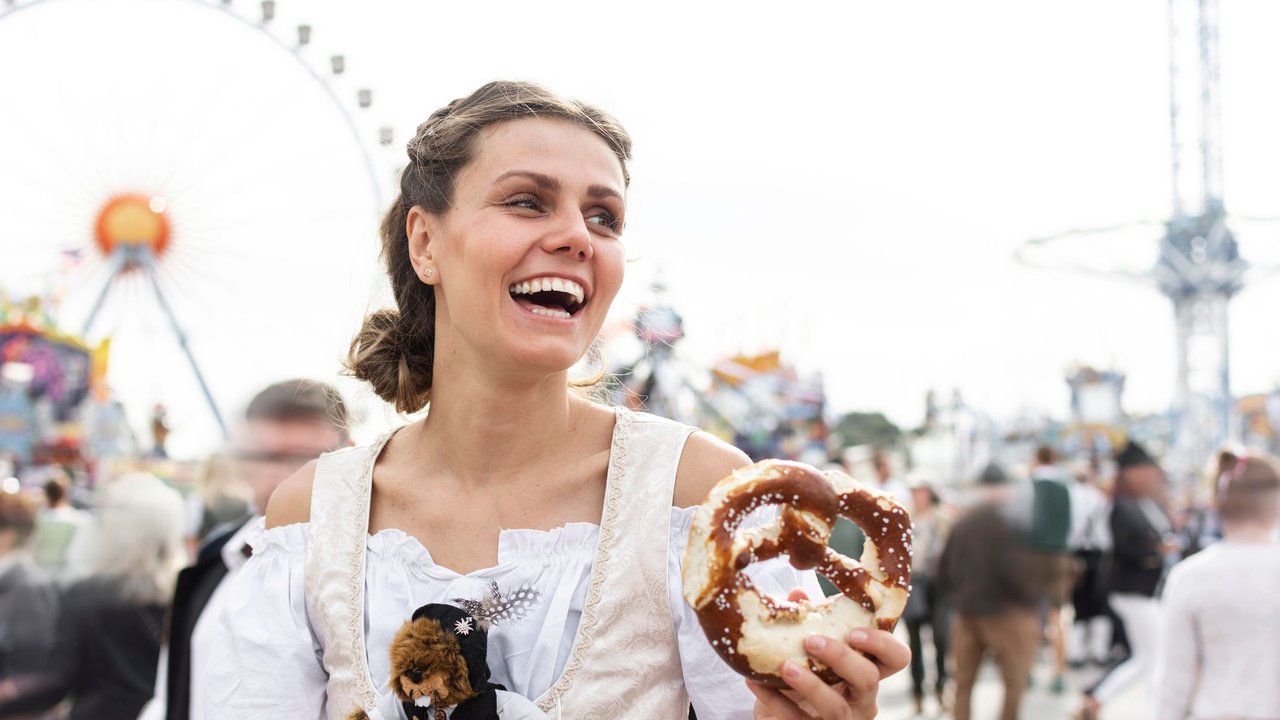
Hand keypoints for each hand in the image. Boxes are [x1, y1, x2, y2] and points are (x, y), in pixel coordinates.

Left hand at [746, 590, 910, 719]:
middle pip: (868, 680)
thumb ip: (807, 620)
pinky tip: (753, 682)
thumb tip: (797, 594)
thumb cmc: (805, 675)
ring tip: (785, 666)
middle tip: (812, 640)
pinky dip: (774, 700)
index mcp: (866, 672)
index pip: (896, 658)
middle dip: (842, 658)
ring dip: (810, 684)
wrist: (780, 714)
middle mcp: (862, 700)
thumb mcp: (808, 648)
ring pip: (836, 706)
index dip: (882, 644)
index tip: (853, 630)